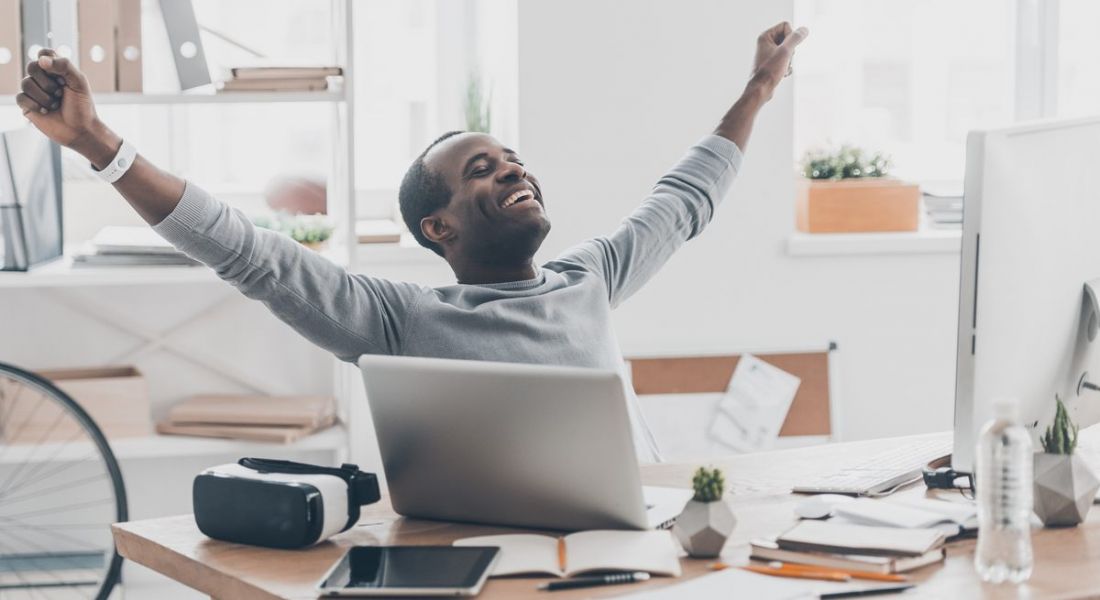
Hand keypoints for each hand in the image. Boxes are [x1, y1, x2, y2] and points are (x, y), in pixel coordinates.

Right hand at [16, 48, 119, 166]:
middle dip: (48, 83)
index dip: (50, 62)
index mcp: (56, 70)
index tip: (61, 76)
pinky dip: (35, 105)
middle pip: (32, 67)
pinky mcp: (27, 104)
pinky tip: (46, 111)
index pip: (44, 53)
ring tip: (55, 104)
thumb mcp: (79, 82)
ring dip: (44, 97)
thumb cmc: (82, 106)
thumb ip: (64, 66)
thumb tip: (41, 60)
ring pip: (26, 83)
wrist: (80, 130)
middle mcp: (43, 78)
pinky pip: (21, 98)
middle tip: (60, 93)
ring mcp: (34, 91)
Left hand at [748, 22, 808, 101]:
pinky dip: (787, 66)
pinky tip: (782, 73)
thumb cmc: (769, 70)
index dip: (790, 37)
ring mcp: (769, 53)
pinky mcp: (773, 62)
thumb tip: (804, 29)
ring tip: (782, 67)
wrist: (761, 89)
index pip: (786, 25)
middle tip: (784, 59)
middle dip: (791, 50)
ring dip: (790, 59)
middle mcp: (766, 43)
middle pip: (789, 38)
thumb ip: (795, 38)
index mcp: (765, 36)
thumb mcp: (785, 52)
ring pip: (789, 50)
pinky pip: (787, 59)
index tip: (784, 49)